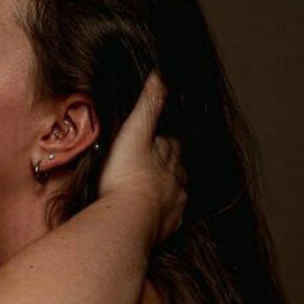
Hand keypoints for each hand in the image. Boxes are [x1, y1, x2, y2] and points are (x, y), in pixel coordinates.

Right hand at [99, 71, 185, 244]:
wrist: (127, 221)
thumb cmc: (126, 177)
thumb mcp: (135, 133)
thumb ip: (149, 106)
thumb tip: (161, 75)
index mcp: (169, 156)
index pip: (172, 144)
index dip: (166, 141)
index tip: (161, 139)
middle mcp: (176, 180)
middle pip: (177, 168)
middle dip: (171, 164)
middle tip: (160, 164)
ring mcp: (173, 206)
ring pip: (176, 193)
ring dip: (169, 190)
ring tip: (160, 190)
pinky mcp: (166, 228)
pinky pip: (171, 220)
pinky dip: (166, 216)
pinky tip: (159, 217)